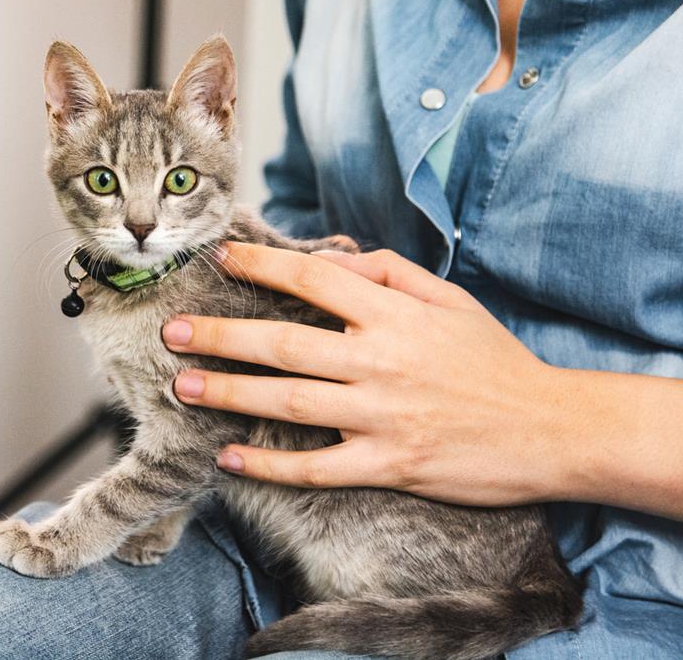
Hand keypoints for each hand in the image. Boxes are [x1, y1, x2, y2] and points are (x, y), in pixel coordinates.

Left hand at [162, 242, 572, 506]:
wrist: (551, 429)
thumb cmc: (493, 360)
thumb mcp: (451, 300)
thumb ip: (391, 274)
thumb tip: (336, 258)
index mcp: (395, 315)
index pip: (312, 279)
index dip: (260, 266)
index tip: (220, 259)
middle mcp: (382, 362)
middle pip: (284, 344)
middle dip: (221, 335)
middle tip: (173, 332)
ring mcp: (384, 417)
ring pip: (290, 403)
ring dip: (230, 394)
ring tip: (184, 387)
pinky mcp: (390, 466)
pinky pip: (317, 467)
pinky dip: (269, 465)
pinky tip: (228, 456)